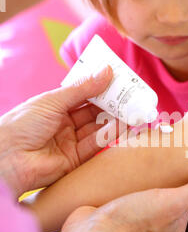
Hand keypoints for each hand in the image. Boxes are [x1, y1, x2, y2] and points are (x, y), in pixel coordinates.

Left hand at [0, 66, 123, 197]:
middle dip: (112, 104)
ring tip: (132, 109)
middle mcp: (64, 124)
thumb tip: (106, 71)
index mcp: (56, 107)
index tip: (120, 80)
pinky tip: (120, 125)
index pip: (84, 95)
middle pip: (94, 112)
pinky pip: (95, 146)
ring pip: (97, 128)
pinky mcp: (75, 160)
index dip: (101, 87)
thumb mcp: (53, 100)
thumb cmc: (22, 124)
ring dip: (114, 119)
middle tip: (131, 95)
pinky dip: (108, 135)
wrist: (7, 158)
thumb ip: (82, 89)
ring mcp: (70, 142)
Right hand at [52, 167, 187, 231]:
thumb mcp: (172, 201)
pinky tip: (118, 174)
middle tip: (155, 158)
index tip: (178, 160)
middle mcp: (154, 227)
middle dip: (160, 178)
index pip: (184, 196)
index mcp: (173, 226)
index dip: (182, 178)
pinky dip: (122, 186)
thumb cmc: (134, 220)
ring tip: (137, 163)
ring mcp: (131, 223)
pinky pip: (122, 198)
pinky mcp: (112, 216)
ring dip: (139, 181)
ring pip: (141, 196)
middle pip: (162, 196)